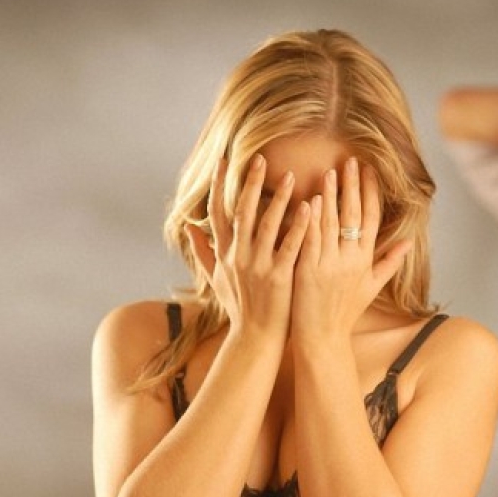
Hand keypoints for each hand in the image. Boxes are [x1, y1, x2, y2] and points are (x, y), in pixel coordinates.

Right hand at [186, 155, 309, 340]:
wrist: (255, 338)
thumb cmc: (238, 308)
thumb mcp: (215, 279)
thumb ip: (203, 251)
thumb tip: (187, 228)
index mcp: (224, 254)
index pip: (218, 212)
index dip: (220, 185)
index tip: (224, 161)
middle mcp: (238, 257)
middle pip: (242, 212)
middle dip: (250, 183)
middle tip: (259, 158)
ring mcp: (257, 266)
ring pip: (266, 225)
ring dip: (278, 198)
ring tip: (290, 175)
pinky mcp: (279, 276)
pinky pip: (290, 245)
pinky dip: (299, 225)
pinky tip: (310, 206)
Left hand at [291, 157, 410, 344]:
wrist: (323, 339)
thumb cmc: (345, 313)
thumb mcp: (372, 287)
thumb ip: (389, 262)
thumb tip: (408, 242)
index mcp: (365, 260)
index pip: (371, 218)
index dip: (370, 193)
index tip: (368, 170)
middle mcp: (351, 260)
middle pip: (354, 216)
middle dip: (353, 186)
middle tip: (351, 161)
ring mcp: (330, 265)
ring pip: (332, 224)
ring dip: (331, 196)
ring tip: (330, 172)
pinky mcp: (308, 272)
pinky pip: (311, 241)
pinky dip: (312, 220)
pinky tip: (310, 201)